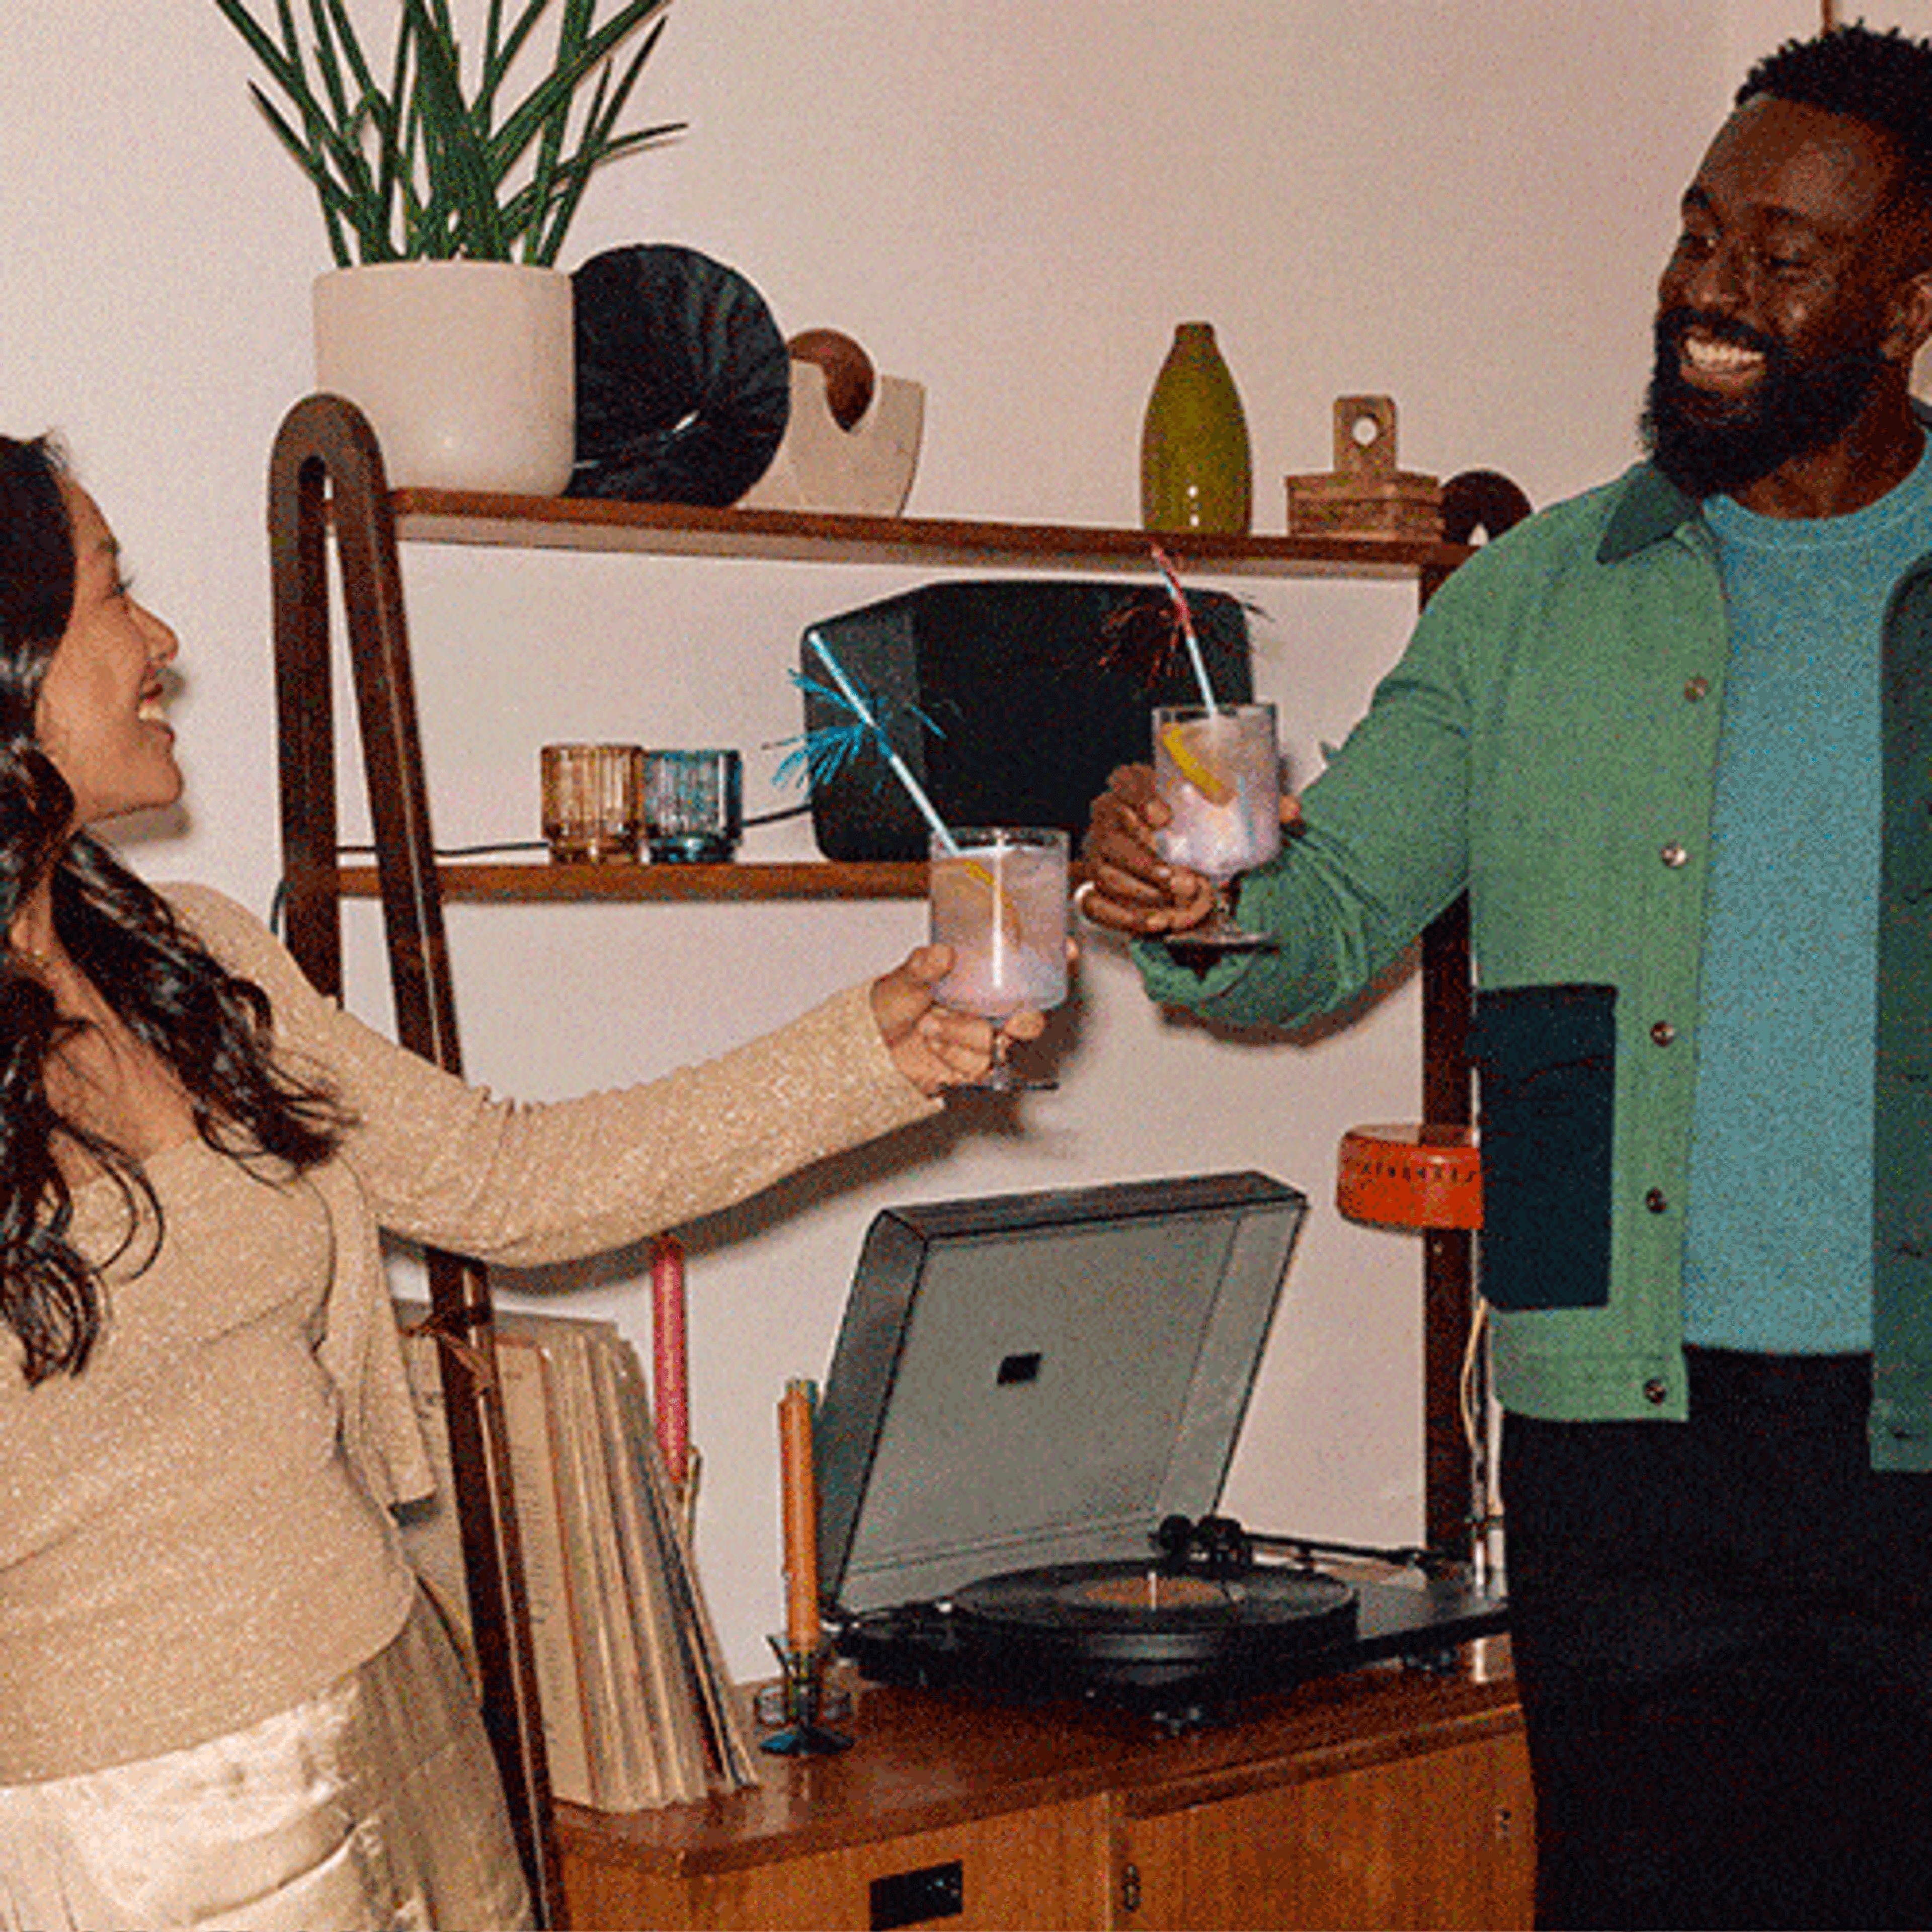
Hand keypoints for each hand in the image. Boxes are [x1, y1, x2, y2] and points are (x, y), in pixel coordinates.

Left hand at [870, 944, 1049, 1095]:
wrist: (875, 1047)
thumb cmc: (894, 1004)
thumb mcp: (905, 976)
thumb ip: (922, 964)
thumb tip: (941, 953)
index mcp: (985, 980)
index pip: (1032, 969)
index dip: (1056, 960)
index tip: (1068, 951)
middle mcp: (992, 1011)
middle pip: (1031, 1018)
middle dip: (1020, 1019)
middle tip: (1004, 1016)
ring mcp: (985, 1040)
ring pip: (997, 1043)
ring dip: (962, 1035)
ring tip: (932, 1025)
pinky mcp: (975, 1068)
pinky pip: (980, 1067)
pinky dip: (953, 1055)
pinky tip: (936, 1045)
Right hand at [1079, 765, 1301, 937]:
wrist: (1172, 861)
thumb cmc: (1193, 830)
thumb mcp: (1225, 815)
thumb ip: (1259, 810)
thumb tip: (1291, 811)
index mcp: (1135, 789)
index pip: (1124, 780)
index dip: (1138, 796)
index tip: (1163, 817)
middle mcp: (1110, 819)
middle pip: (1111, 833)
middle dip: (1145, 859)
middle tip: (1179, 877)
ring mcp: (1098, 854)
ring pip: (1104, 871)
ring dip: (1140, 889)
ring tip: (1173, 899)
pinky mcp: (1094, 888)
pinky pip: (1095, 904)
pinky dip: (1124, 917)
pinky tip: (1154, 921)